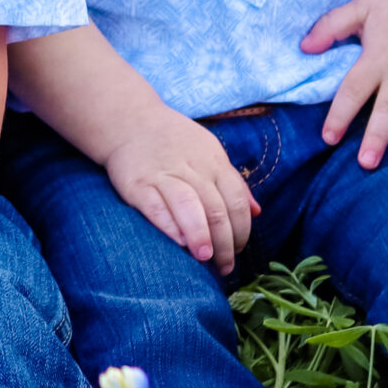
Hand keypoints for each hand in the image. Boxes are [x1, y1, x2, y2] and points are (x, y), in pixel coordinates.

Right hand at [102, 109, 259, 274]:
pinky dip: (169, 225)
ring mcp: (163, 174)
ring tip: (205, 257)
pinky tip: (179, 242)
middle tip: (225, 266)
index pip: (236, 200)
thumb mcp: (209, 151)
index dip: (242, 230)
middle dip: (224, 243)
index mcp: (213, 161)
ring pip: (189, 206)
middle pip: (216, 209)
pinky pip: (155, 206)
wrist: (129, 120)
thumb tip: (258, 211)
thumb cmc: (173, 141)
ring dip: (200, 235)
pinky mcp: (136, 183)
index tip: (239, 250)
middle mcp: (191, 167)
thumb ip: (233, 182)